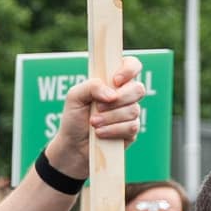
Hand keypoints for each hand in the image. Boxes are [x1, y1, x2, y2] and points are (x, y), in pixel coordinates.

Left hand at [49, 56, 145, 176]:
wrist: (73, 145)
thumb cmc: (74, 118)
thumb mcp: (74, 97)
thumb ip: (91, 86)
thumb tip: (112, 93)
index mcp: (112, 82)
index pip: (132, 65)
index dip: (129, 70)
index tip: (115, 81)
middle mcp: (124, 95)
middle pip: (138, 89)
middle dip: (118, 99)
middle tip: (98, 107)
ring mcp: (130, 113)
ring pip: (133, 110)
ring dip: (110, 118)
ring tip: (93, 123)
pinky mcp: (132, 131)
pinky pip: (132, 127)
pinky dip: (113, 130)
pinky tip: (100, 133)